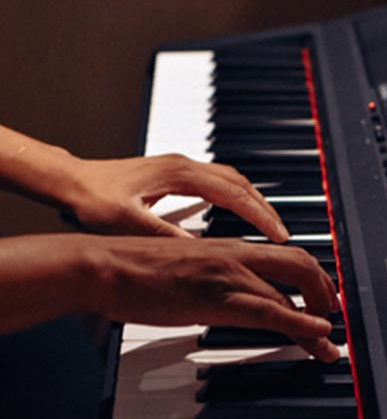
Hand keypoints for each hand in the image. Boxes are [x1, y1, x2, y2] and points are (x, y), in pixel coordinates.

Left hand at [67, 154, 288, 240]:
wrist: (71, 182)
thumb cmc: (94, 199)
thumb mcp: (131, 223)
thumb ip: (168, 236)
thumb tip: (203, 251)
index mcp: (180, 174)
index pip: (234, 194)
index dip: (260, 216)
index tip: (280, 235)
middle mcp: (185, 166)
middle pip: (241, 183)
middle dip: (265, 208)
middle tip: (284, 232)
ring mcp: (181, 168)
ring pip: (232, 180)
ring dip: (254, 200)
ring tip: (269, 224)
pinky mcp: (175, 175)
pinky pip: (219, 182)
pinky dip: (237, 197)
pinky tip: (239, 212)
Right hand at [90, 236, 340, 361]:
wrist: (104, 266)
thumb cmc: (137, 270)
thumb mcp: (187, 271)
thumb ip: (215, 281)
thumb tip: (230, 299)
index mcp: (229, 248)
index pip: (286, 257)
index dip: (314, 278)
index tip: (323, 299)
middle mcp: (236, 256)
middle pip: (301, 265)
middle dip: (326, 292)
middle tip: (335, 317)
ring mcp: (228, 276)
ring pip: (291, 292)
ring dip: (318, 320)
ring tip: (328, 344)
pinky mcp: (216, 299)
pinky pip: (269, 311)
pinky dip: (299, 324)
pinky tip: (317, 334)